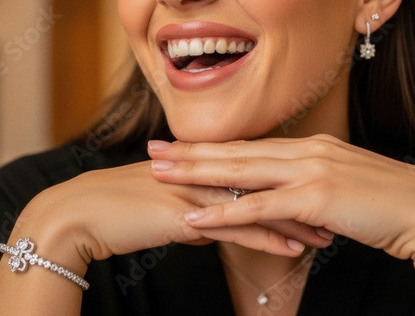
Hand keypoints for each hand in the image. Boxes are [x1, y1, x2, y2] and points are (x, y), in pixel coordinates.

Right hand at [10, 160, 332, 268]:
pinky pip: (235, 227)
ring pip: (257, 203)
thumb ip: (189, 208)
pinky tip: (294, 249)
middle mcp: (201, 171)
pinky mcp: (185, 214)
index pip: (255, 169)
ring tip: (330, 235)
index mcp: (198, 164)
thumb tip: (209, 223)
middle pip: (265, 181)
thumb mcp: (161, 206)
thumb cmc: (115, 212)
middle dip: (304, 197)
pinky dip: (268, 239)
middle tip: (339, 209)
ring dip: (297, 220)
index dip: (289, 180)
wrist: (75, 216)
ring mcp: (195, 189)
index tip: (320, 192)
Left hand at [147, 134, 414, 259]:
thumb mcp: (353, 192)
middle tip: (152, 149)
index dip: (217, 147)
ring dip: (197, 174)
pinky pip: (260, 208)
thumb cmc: (396, 207)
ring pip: (241, 173)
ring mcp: (312, 171)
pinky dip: (225, 214)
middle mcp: (309, 152)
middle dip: (192, 152)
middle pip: (239, 152)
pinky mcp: (316, 198)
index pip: (256, 147)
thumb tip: (305, 207)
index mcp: (316, 148)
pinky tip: (196, 218)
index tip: (184, 144)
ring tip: (160, 174)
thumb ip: (324, 193)